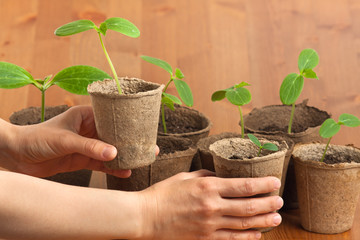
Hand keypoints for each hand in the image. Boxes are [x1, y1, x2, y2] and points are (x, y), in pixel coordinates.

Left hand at [2, 106, 157, 177]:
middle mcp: (88, 129)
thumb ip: (89, 147)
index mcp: (85, 115)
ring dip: (124, 156)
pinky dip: (112, 168)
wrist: (16, 155)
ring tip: (142, 160)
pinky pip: (101, 164)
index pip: (111, 117)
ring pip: (110, 150)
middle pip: (114, 135)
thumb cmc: (37, 138)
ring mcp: (86, 145)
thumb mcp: (65, 140)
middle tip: (149, 146)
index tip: (144, 129)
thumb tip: (114, 153)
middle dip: (130, 142)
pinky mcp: (82, 159)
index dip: (128, 123)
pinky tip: (124, 172)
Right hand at [138, 170, 282, 239]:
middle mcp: (212, 206)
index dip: (263, 185)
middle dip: (268, 203)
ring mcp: (209, 225)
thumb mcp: (184, 177)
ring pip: (244, 225)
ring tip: (277, 218)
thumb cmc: (162, 194)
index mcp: (208, 187)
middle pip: (249, 206)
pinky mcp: (205, 239)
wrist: (145, 217)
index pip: (243, 186)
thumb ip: (205, 175)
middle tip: (280, 201)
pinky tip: (258, 235)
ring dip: (263, 221)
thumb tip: (220, 177)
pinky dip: (247, 238)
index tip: (275, 182)